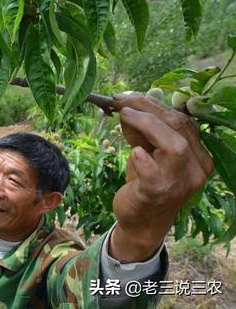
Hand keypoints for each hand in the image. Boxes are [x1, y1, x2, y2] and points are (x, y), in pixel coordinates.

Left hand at [108, 93, 213, 261]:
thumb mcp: (145, 150)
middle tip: (120, 100)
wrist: (140, 221)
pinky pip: (155, 175)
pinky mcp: (159, 195)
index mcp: (197, 155)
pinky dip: (144, 161)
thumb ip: (141, 129)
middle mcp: (196, 168)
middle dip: (148, 108)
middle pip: (179, 127)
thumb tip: (128, 103)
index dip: (155, 105)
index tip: (129, 95)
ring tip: (124, 115)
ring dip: (148, 125)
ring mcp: (180, 183)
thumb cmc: (144, 182)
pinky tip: (134, 153)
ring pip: (174, 146)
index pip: (182, 121)